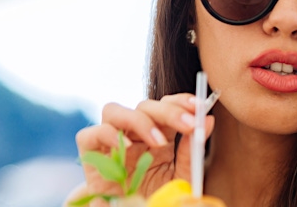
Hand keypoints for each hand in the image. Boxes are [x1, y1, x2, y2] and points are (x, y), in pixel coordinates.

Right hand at [74, 94, 214, 205]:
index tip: (200, 106)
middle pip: (144, 105)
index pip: (166, 105)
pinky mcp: (90, 155)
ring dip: (140, 120)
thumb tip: (207, 120)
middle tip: (188, 124)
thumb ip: (192, 150)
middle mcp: (132, 133)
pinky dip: (107, 134)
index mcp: (157, 133)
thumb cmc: (158, 196)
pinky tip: (128, 146)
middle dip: (168, 110)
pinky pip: (90, 134)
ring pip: (114, 110)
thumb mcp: (181, 175)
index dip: (181, 101)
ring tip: (159, 142)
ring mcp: (110, 141)